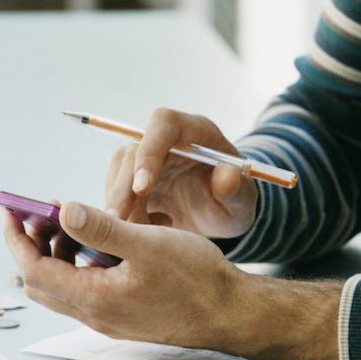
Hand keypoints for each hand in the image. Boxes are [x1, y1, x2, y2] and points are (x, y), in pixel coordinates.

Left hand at [0, 200, 342, 359]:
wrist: (230, 312)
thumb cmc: (196, 279)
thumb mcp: (149, 244)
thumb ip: (102, 228)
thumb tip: (64, 209)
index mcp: (95, 297)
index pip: (33, 269)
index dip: (16, 237)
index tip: (9, 207)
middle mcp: (95, 312)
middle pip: (40, 280)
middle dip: (30, 244)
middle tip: (34, 211)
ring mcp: (109, 316)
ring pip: (62, 285)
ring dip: (55, 252)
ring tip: (67, 219)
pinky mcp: (122, 313)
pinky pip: (84, 288)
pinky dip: (78, 262)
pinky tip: (98, 240)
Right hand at [105, 108, 255, 239]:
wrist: (223, 212)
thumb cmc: (236, 199)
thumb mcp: (244, 200)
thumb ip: (237, 189)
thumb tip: (226, 178)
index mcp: (196, 130)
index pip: (164, 124)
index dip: (150, 151)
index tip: (143, 187)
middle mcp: (167, 138)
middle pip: (133, 150)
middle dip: (123, 187)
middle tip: (118, 220)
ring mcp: (147, 157)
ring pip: (118, 171)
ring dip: (119, 203)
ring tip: (135, 235)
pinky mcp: (134, 177)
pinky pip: (116, 191)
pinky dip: (123, 214)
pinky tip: (143, 235)